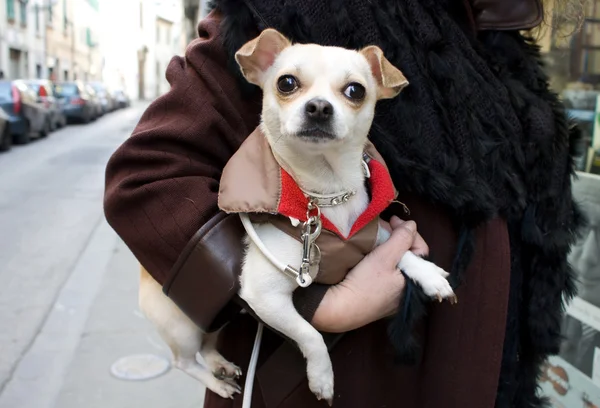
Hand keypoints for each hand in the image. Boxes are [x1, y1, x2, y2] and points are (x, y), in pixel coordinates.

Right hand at [311, 216, 428, 332]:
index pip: (421, 249)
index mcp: (416, 282)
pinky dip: (383, 261)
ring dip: (390, 249)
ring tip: (378, 238)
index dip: (409, 231)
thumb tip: (412, 225)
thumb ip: (401, 238)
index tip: (393, 220)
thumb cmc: (364, 283)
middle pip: (410, 257)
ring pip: (399, 265)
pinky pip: (389, 274)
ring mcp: (396, 296)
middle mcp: (410, 291)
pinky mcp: (382, 299)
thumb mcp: (384, 256)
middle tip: (384, 227)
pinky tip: (372, 256)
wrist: (341, 309)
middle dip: (398, 239)